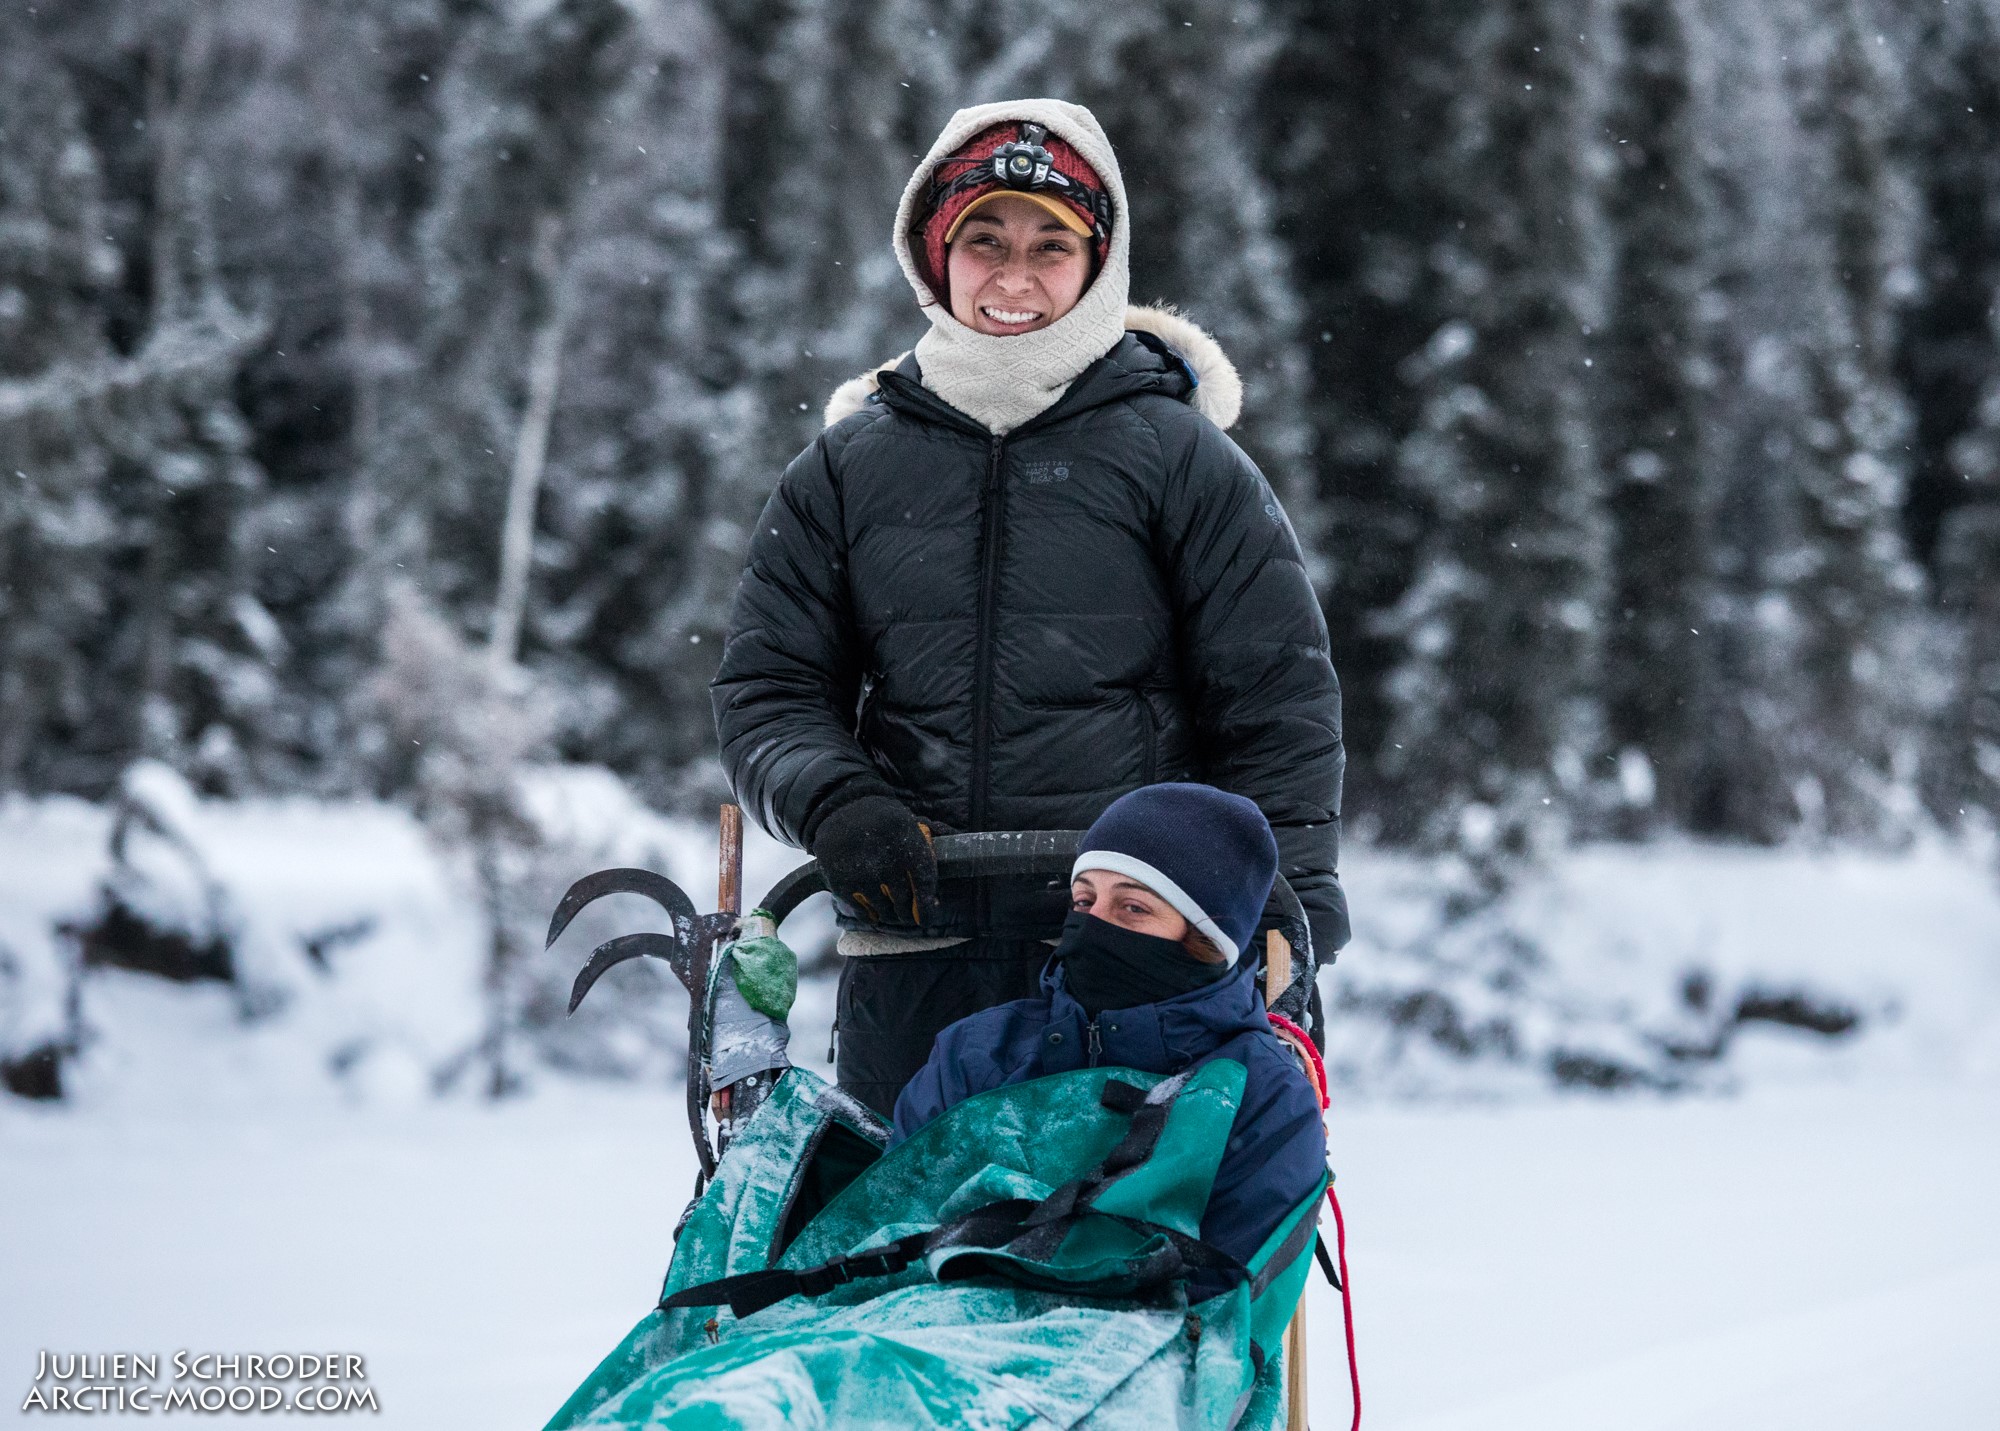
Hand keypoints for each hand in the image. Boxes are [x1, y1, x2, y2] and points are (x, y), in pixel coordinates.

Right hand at [810, 796, 937, 926]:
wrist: (845, 807)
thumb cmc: (886, 822)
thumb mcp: (911, 829)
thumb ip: (923, 861)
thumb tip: (933, 901)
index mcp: (910, 848)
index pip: (924, 888)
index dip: (927, 910)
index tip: (926, 919)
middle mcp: (887, 865)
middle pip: (904, 904)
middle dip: (907, 913)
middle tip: (906, 914)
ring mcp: (863, 876)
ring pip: (884, 910)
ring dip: (889, 914)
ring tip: (890, 910)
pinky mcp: (843, 883)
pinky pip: (863, 912)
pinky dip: (870, 915)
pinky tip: (874, 912)